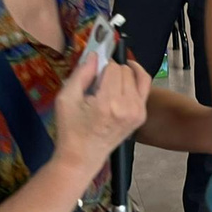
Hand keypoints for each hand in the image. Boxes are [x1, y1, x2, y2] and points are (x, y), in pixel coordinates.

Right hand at [54, 54, 149, 173]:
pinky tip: (127, 76)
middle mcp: (127, 107)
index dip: (102, 66)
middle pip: (126, 71)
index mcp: (107, 104)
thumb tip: (95, 55)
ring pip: (136, 76)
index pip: (113, 68)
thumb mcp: (66, 99)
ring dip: (124, 75)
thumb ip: (81, 74)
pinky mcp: (142, 116)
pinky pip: (145, 87)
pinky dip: (137, 78)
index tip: (93, 72)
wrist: (83, 156)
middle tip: (98, 82)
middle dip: (112, 71)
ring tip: (110, 82)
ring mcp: (138, 112)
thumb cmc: (71, 129)